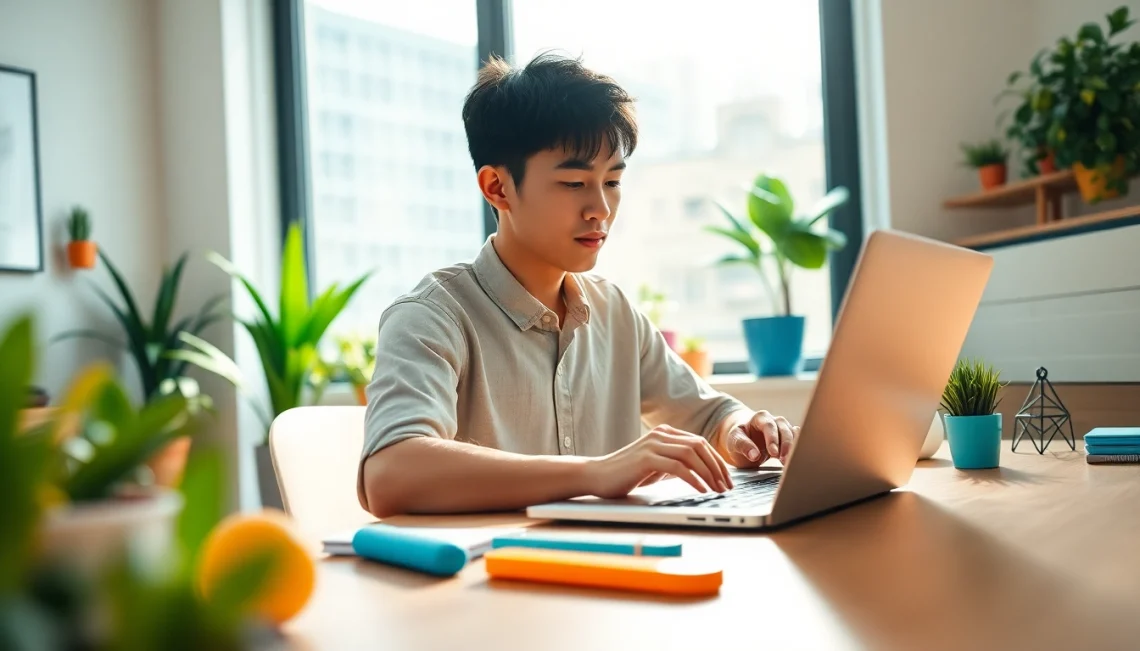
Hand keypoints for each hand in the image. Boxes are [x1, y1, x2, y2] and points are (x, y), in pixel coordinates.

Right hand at [582, 426, 733, 498]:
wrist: (595, 475)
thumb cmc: (625, 474)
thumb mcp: (655, 466)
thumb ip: (674, 464)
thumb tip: (701, 474)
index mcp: (664, 433)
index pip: (700, 443)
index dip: (716, 461)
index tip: (727, 478)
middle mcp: (660, 435)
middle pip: (700, 446)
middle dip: (717, 467)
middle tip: (727, 486)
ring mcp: (653, 444)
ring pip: (692, 455)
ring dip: (709, 474)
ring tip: (717, 489)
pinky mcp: (646, 458)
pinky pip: (678, 467)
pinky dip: (693, 479)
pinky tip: (701, 489)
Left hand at [716, 411, 798, 468]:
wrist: (742, 438)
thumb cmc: (737, 437)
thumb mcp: (734, 441)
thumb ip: (743, 446)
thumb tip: (755, 455)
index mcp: (760, 417)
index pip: (769, 426)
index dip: (773, 439)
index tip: (773, 453)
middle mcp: (774, 420)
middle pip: (784, 430)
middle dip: (786, 445)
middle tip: (783, 461)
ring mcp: (782, 428)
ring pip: (793, 435)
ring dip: (793, 449)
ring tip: (788, 463)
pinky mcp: (788, 437)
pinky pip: (797, 440)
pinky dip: (798, 449)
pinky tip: (796, 459)